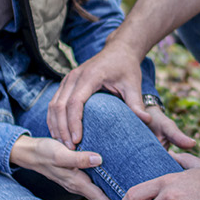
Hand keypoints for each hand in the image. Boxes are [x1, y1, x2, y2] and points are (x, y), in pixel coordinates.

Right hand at [10, 135, 118, 199]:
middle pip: (99, 198)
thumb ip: (79, 159)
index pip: (98, 197)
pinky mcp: (73, 175)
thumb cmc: (45, 152)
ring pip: (95, 192)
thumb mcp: (61, 154)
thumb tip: (99, 160)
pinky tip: (108, 183)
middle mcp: (76, 184)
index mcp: (76, 182)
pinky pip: (91, 184)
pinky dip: (101, 187)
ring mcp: (74, 181)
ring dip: (108, 197)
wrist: (30, 152)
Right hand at [49, 44, 196, 150]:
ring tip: (62, 145)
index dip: (73, 122)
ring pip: (53, 104)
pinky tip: (58, 133)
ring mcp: (68, 79)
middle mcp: (74, 76)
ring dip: (56, 125)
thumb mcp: (133, 84)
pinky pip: (54, 102)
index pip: (75, 102)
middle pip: (59, 105)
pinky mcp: (66, 83)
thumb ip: (137, 103)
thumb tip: (146, 121)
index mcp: (90, 76)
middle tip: (69, 149)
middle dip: (62, 128)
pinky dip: (54, 119)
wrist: (119, 50)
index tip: (76, 140)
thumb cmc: (126, 67)